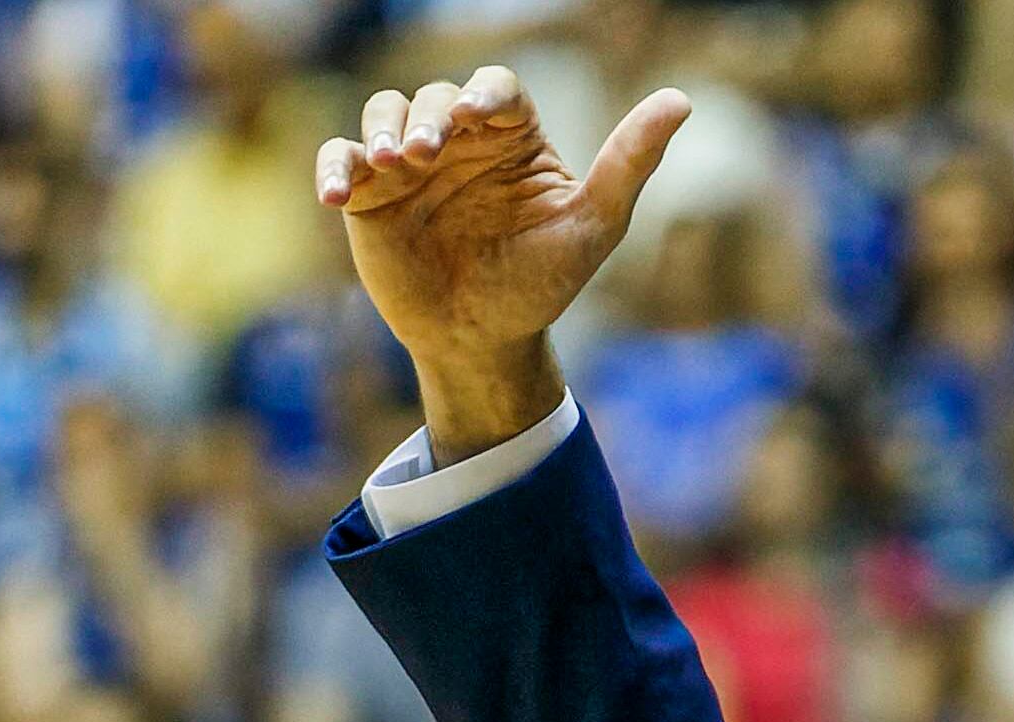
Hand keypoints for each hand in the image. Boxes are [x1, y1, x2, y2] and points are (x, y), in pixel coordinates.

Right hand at [314, 70, 689, 457]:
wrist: (485, 340)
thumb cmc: (542, 284)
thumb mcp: (593, 227)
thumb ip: (629, 164)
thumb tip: (681, 102)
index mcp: (512, 139)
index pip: (498, 90)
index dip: (485, 93)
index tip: (476, 114)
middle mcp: (458, 141)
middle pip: (435, 95)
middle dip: (428, 116)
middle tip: (426, 151)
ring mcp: (409, 164)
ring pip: (384, 111)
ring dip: (382, 128)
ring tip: (391, 163)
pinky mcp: (368, 194)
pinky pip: (340, 159)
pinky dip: (333, 166)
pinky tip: (335, 195)